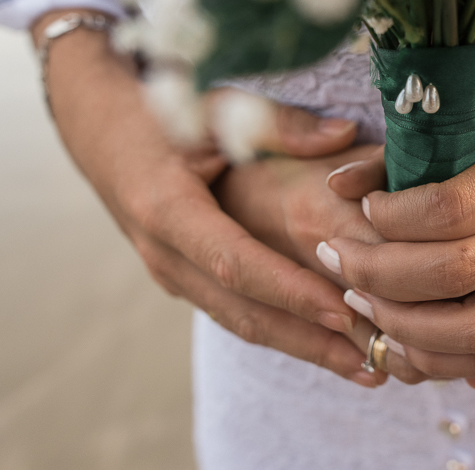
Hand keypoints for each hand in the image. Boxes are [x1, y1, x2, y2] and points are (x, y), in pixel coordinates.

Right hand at [36, 11, 390, 387]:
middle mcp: (165, 254)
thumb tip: (344, 134)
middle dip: (310, 342)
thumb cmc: (159, 112)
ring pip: (241, 321)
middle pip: (243, 312)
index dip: (291, 291)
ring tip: (363, 369)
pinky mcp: (184, 278)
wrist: (101, 128)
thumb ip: (276, 123)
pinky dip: (283, 330)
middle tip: (373, 365)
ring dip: (303, 348)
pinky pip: (235, 312)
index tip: (345, 312)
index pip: (237, 263)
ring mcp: (171, 273)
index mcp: (168, 210)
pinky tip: (326, 344)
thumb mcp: (212, 106)